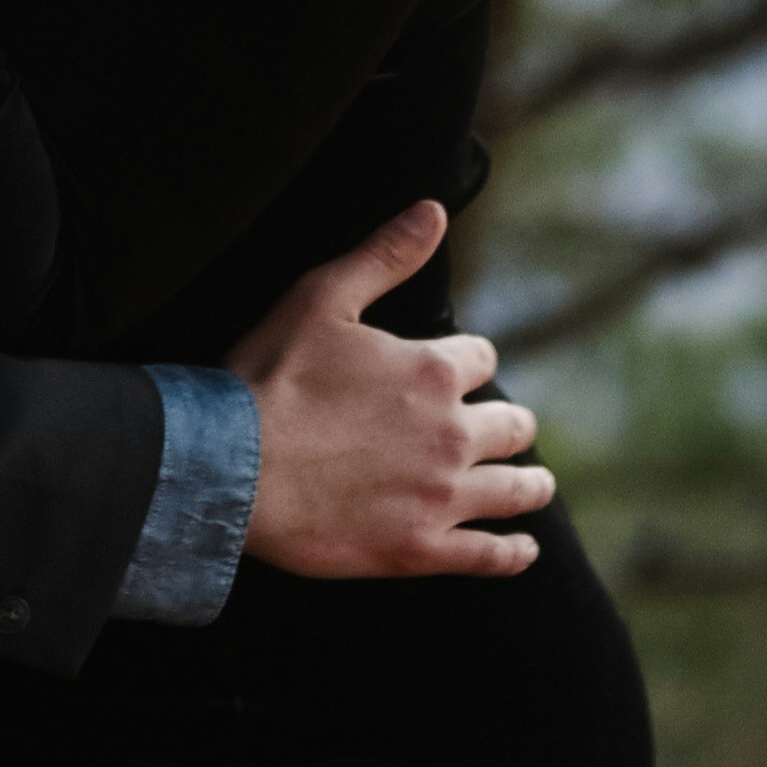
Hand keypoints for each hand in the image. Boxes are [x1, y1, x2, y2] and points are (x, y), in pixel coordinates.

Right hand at [233, 207, 548, 580]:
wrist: (230, 467)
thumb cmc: (270, 377)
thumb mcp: (322, 297)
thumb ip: (385, 254)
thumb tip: (433, 210)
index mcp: (433, 370)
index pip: (480, 358)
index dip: (465, 362)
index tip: (451, 372)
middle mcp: (452, 433)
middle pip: (512, 425)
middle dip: (508, 423)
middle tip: (505, 431)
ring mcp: (441, 496)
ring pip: (517, 489)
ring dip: (531, 484)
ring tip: (536, 485)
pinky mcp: (421, 549)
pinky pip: (489, 556)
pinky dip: (514, 553)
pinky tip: (523, 550)